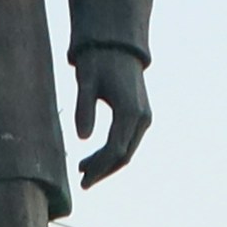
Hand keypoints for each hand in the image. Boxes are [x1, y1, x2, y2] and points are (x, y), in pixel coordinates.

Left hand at [72, 46, 151, 183]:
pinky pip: (128, 141)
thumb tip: (81, 138)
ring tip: (83, 170)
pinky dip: (113, 152)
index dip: (98, 167)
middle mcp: (142, 117)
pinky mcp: (141, 115)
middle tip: (82, 182)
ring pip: (127, 150)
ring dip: (107, 163)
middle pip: (124, 155)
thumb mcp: (86, 81)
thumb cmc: (98, 60)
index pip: (115, 149)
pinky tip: (95, 157)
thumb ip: (83, 109)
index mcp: (130, 111)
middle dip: (102, 170)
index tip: (82, 180)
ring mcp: (144, 116)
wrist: (117, 44)